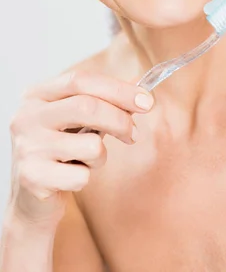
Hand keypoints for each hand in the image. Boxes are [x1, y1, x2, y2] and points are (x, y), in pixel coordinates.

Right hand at [7, 65, 153, 228]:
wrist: (31, 199)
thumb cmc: (60, 150)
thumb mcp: (75, 119)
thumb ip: (102, 102)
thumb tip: (141, 95)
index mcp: (36, 94)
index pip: (80, 80)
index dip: (118, 89)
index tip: (146, 100)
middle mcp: (26, 117)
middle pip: (87, 107)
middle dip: (121, 120)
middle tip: (134, 133)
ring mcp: (27, 147)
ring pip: (90, 145)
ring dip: (100, 156)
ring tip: (86, 159)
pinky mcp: (32, 177)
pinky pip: (81, 176)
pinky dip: (85, 178)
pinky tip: (70, 177)